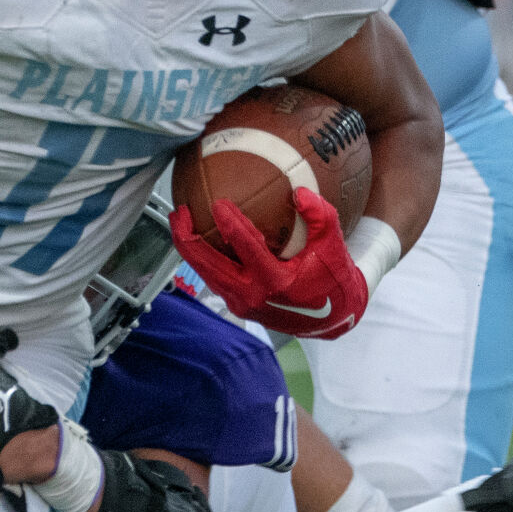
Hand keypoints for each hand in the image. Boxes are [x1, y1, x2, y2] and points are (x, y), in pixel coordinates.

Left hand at [171, 189, 368, 339]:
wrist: (332, 319)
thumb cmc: (332, 279)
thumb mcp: (333, 247)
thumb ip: (322, 217)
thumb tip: (300, 192)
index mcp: (275, 281)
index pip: (246, 247)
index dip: (230, 223)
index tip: (218, 202)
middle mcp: (252, 294)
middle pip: (208, 265)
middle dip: (188, 238)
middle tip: (179, 211)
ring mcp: (241, 303)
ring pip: (205, 273)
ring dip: (188, 248)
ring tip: (178, 222)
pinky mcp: (237, 306)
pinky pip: (212, 279)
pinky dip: (201, 259)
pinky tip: (195, 239)